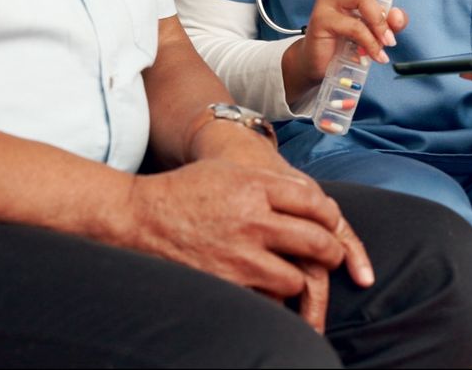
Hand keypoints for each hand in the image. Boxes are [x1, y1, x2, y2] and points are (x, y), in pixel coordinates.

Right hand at [120, 159, 373, 331]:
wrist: (140, 218)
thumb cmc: (187, 191)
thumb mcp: (230, 172)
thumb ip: (272, 184)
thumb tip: (317, 201)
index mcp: (256, 188)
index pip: (315, 203)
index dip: (331, 217)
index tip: (330, 225)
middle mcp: (253, 220)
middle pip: (317, 242)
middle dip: (332, 253)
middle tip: (331, 257)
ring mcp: (240, 256)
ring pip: (297, 279)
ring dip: (299, 279)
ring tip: (294, 274)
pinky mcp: (226, 283)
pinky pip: (267, 299)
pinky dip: (270, 296)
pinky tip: (265, 287)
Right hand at [280, 0, 407, 101]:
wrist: (316, 64)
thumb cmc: (344, 42)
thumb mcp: (373, 30)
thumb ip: (389, 22)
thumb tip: (397, 16)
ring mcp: (327, 2)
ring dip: (380, 21)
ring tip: (387, 42)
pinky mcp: (322, 20)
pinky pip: (354, 26)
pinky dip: (371, 42)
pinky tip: (377, 55)